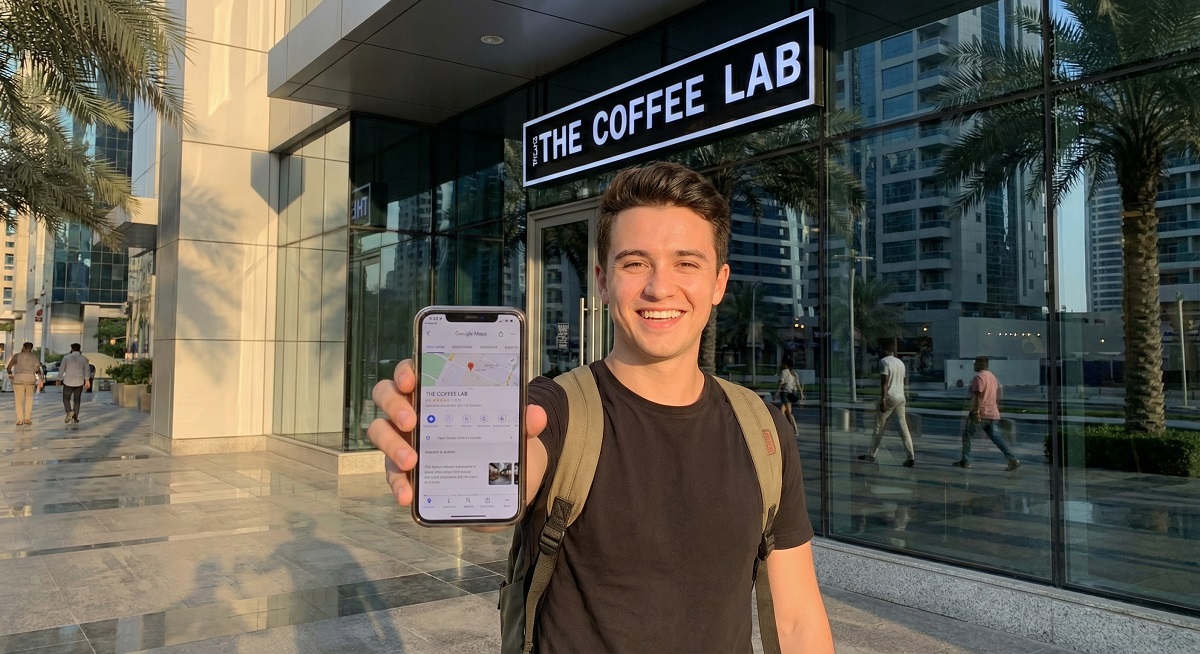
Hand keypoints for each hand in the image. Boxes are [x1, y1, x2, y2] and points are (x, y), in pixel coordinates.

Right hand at [367, 359, 548, 508]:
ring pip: (381, 432)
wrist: (503, 481)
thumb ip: (524, 423)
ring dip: (392, 445)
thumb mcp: (516, 433)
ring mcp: (406, 440)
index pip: (412, 371)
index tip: (412, 379)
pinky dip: (397, 484)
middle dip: (395, 404)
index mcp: (438, 391)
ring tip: (412, 460)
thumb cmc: (500, 442)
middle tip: (412, 420)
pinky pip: (393, 474)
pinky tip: (406, 494)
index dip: (405, 370)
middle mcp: (415, 411)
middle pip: (387, 395)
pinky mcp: (406, 471)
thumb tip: (535, 415)